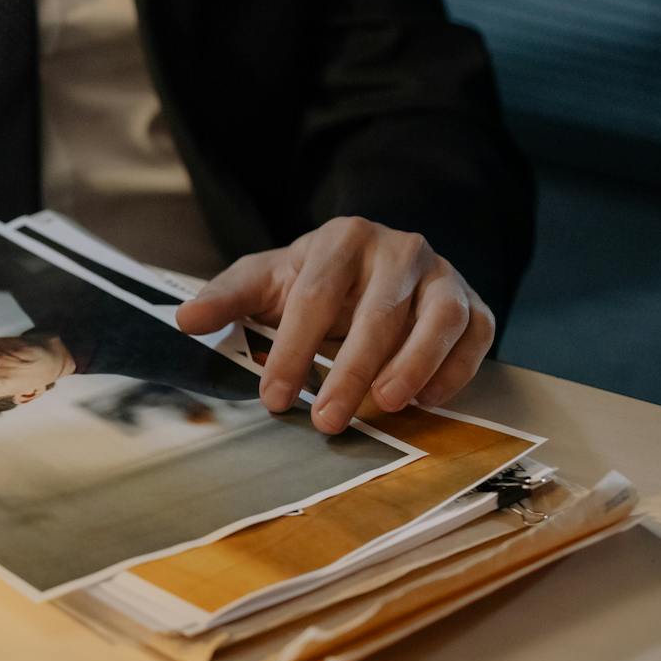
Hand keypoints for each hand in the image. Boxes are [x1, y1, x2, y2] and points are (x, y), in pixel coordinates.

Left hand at [173, 217, 494, 432]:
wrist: (375, 260)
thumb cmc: (316, 278)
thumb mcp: (267, 279)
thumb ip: (227, 297)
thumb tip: (184, 320)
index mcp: (342, 239)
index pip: (314, 298)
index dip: (293, 351)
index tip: (274, 398)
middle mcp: (399, 250)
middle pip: (376, 313)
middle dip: (350, 371)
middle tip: (327, 421)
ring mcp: (442, 275)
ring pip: (438, 319)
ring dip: (413, 366)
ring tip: (386, 407)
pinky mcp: (475, 303)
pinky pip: (475, 336)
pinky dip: (455, 370)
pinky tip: (427, 401)